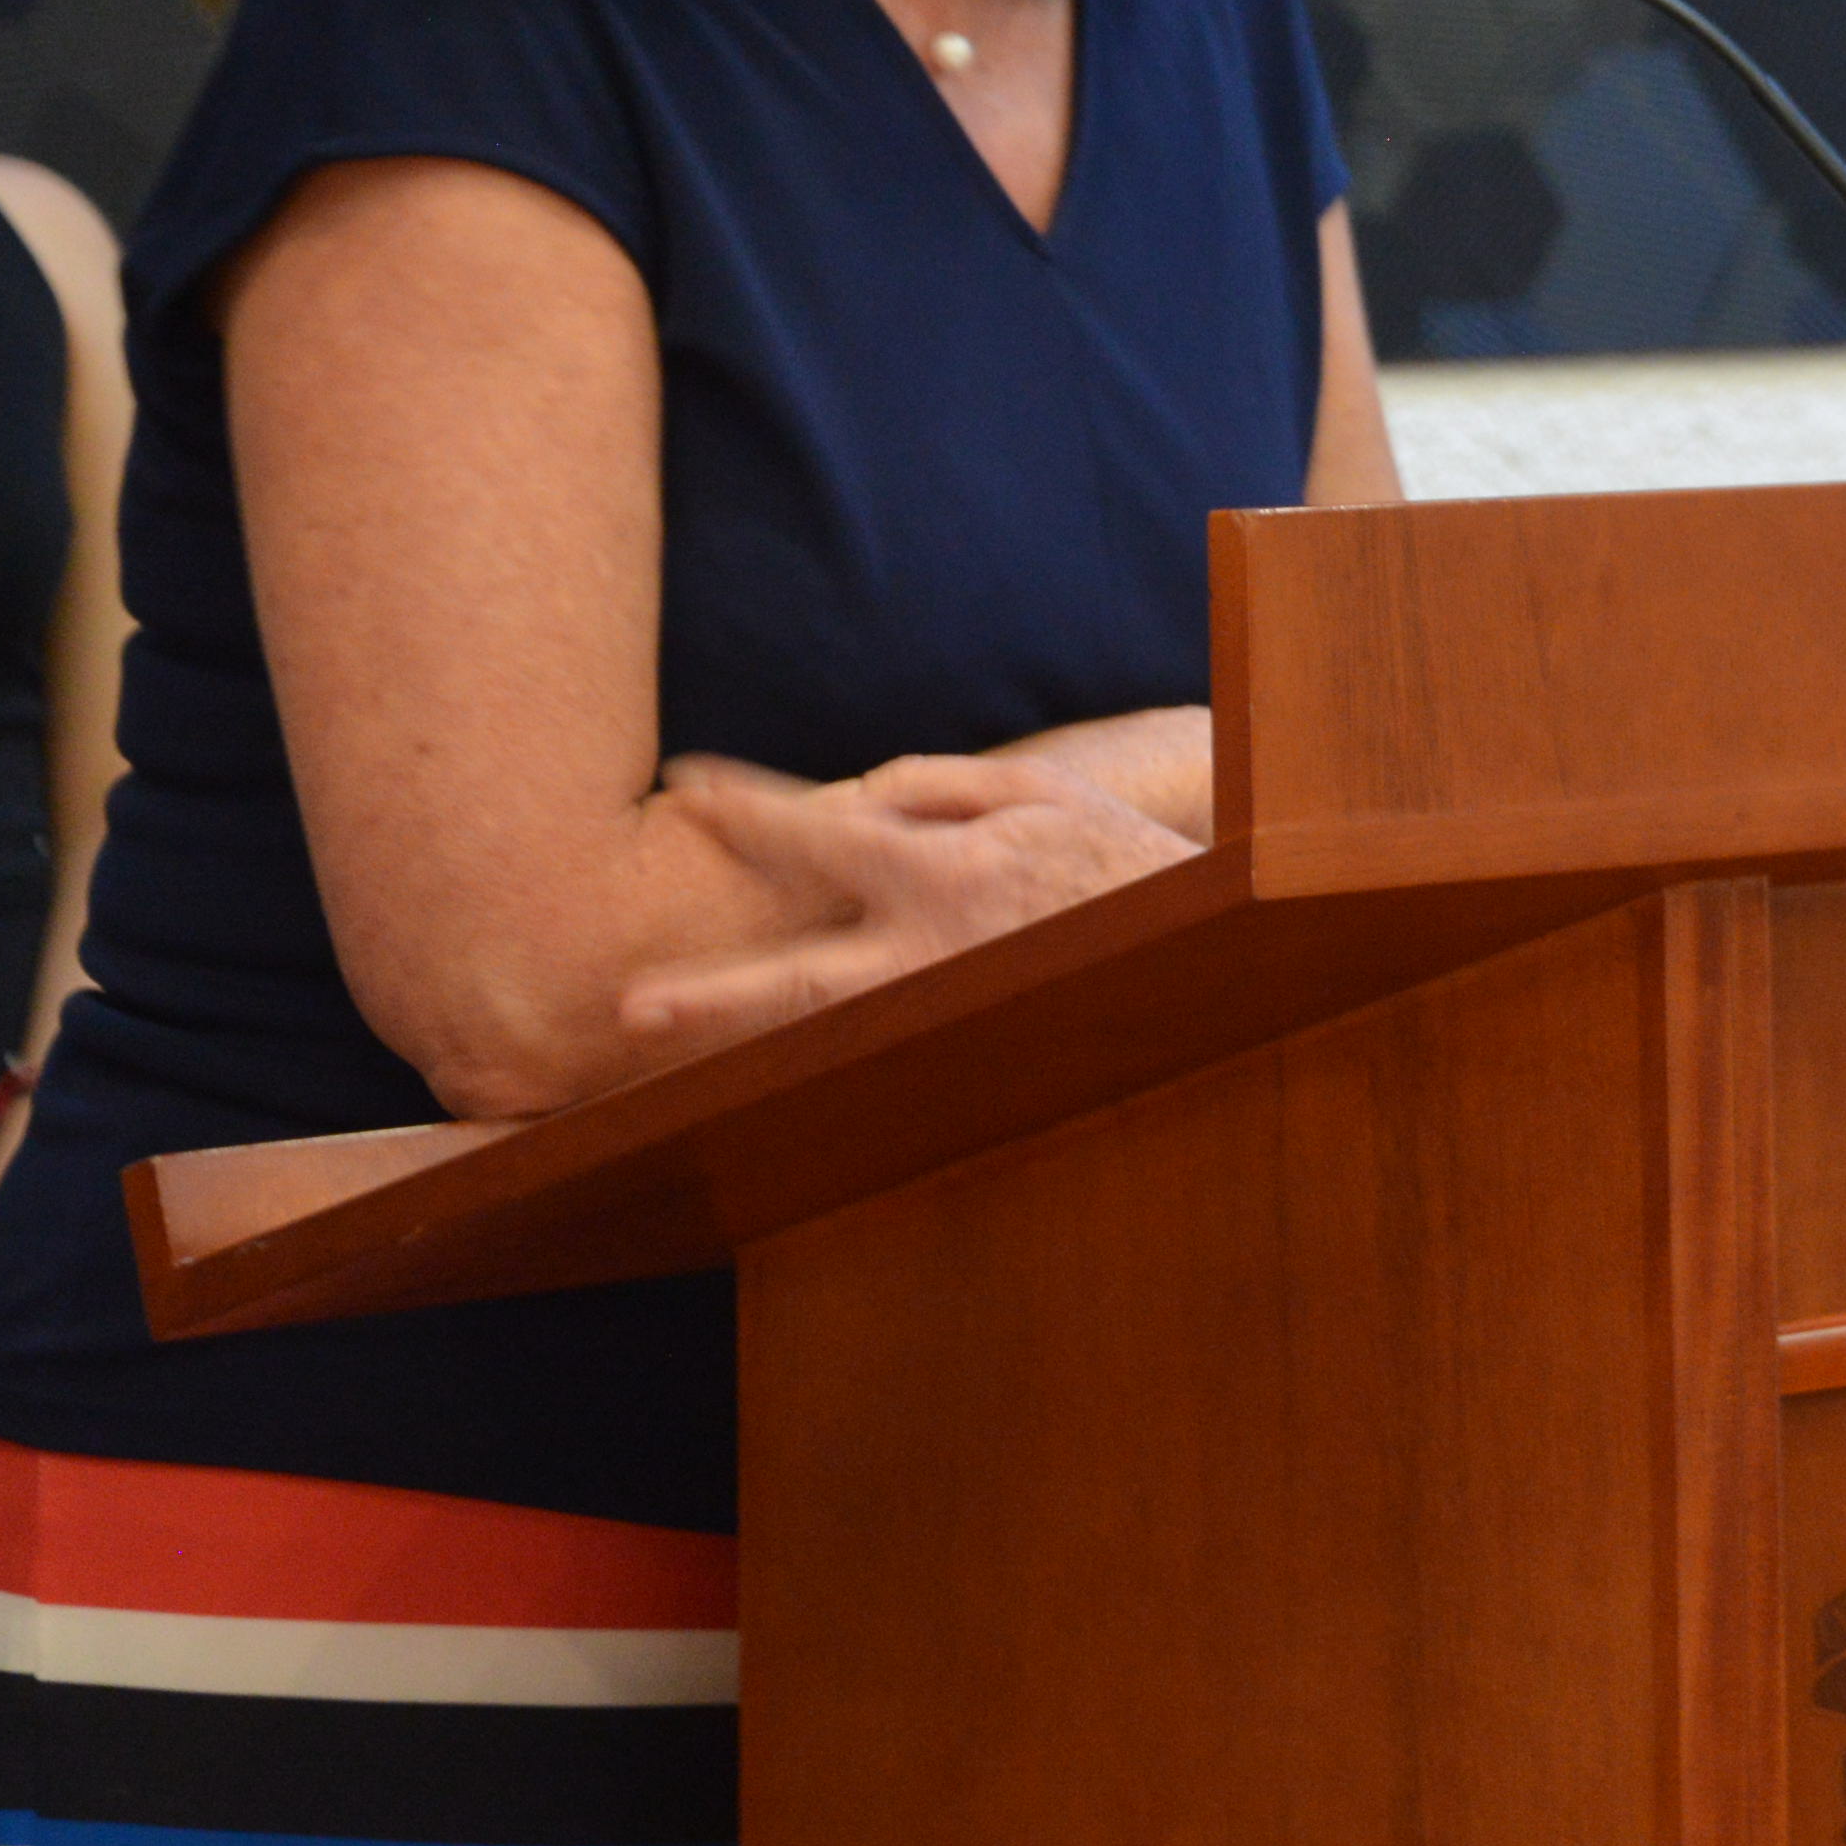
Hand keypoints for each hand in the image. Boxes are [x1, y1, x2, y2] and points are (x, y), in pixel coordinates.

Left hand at [618, 750, 1194, 1056]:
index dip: (744, 810)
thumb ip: (937, 787)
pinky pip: (872, 1053)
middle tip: (630, 1007)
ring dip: (744, 1038)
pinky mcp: (965, 1057)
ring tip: (667, 1049)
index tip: (685, 791)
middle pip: (794, 982)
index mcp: (944, 877)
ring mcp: (942, 1021)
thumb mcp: (1041, 793)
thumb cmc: (1123, 861)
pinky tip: (769, 1059)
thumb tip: (851, 800)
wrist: (1215, 953)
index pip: (816, 836)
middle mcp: (929, 960)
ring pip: (822, 1033)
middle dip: (710, 991)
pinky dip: (815, 1055)